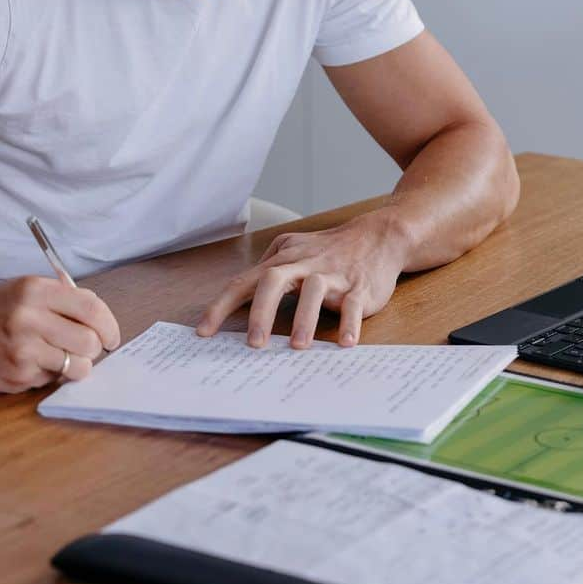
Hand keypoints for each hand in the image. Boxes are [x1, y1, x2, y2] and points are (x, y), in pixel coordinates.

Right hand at [0, 277, 120, 392]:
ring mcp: (22, 351)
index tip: (112, 336)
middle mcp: (30, 320)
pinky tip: (35, 362)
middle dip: (96, 348)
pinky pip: (52, 379)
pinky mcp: (16, 376)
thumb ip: (65, 297)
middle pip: (89, 341)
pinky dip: (51, 373)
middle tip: (90, 348)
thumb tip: (100, 315)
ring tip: (64, 357)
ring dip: (78, 365)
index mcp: (37, 292)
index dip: (110, 325)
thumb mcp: (28, 288)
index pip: (91, 309)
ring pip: (77, 366)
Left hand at [196, 211, 409, 349]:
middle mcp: (305, 264)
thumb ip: (269, 268)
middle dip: (261, 311)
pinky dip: (350, 323)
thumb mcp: (296, 249)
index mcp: (285, 260)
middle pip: (275, 280)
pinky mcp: (360, 287)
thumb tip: (239, 294)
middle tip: (254, 344)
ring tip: (297, 347)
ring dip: (305, 318)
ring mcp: (333, 274)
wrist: (379, 236)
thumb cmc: (331, 249)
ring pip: (314, 290)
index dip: (222, 306)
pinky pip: (354, 304)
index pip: (246, 282)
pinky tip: (345, 342)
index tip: (203, 332)